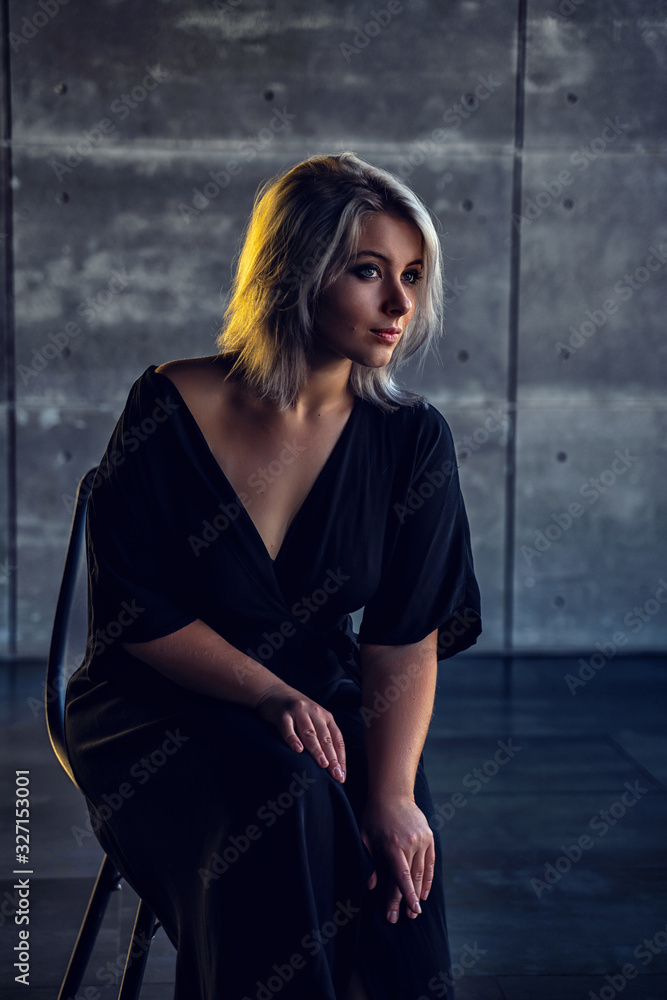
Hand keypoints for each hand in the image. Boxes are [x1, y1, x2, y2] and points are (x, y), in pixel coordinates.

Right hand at [254, 684, 345, 783]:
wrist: (274, 692)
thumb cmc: (297, 712)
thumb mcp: (313, 720)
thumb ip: (322, 736)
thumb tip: (331, 765)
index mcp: (325, 716)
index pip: (337, 738)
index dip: (340, 757)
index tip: (342, 775)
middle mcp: (314, 712)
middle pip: (325, 737)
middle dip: (332, 757)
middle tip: (336, 774)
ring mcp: (299, 712)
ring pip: (310, 733)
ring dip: (317, 749)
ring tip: (323, 764)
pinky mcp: (282, 714)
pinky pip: (288, 728)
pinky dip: (293, 739)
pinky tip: (297, 750)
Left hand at [359, 795, 434, 922]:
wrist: (392, 792)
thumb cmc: (374, 816)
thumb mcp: (364, 837)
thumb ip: (368, 862)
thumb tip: (371, 886)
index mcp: (393, 845)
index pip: (400, 877)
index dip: (403, 896)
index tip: (404, 912)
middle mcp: (410, 843)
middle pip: (411, 878)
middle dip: (408, 900)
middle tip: (405, 918)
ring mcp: (422, 840)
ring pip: (422, 873)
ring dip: (419, 893)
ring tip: (415, 910)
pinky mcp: (429, 837)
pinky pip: (430, 863)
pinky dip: (428, 879)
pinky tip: (424, 893)